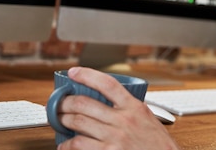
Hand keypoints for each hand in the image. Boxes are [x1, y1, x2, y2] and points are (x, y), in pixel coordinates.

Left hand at [57, 67, 180, 149]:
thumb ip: (129, 108)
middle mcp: (123, 120)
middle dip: (66, 102)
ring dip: (63, 120)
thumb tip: (107, 100)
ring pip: (78, 122)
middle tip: (60, 103)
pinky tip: (65, 144)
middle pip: (85, 103)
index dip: (87, 75)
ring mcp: (114, 137)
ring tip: (59, 120)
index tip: (74, 72)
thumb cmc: (156, 143)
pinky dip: (67, 144)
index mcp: (134, 107)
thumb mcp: (147, 118)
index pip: (107, 84)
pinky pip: (79, 145)